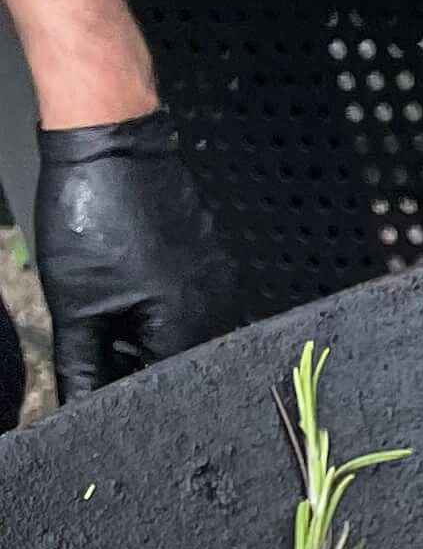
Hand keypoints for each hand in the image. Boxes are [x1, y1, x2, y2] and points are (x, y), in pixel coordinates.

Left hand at [31, 112, 239, 397]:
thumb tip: (78, 414)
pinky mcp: (214, 261)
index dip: (132, 403)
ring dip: (151, 343)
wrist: (109, 134)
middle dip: (142, 374)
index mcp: (190, 331)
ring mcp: (221, 284)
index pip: (165, 394)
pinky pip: (193, 308)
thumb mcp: (76, 305)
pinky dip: (162, 314)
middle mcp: (219, 313)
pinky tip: (131, 295)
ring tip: (115, 323)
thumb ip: (82, 370)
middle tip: (103, 363)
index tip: (104, 402)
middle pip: (180, 370)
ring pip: (186, 340)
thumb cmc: (93, 209)